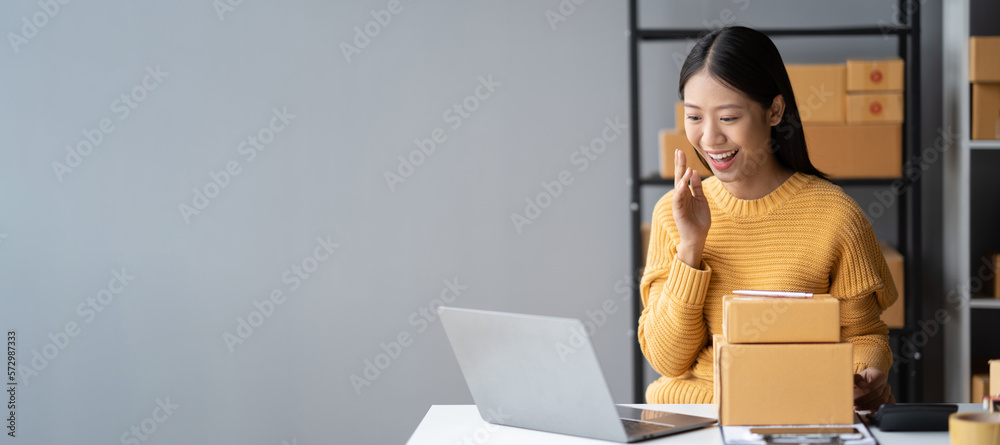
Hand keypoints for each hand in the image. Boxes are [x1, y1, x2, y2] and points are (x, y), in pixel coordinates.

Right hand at [672, 150, 710, 268]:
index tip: (682, 152)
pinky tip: (683, 183)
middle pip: (678, 178)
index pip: (683, 176)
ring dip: (681, 177)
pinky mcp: (678, 212)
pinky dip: (680, 191)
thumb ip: (697, 187)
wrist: (697, 237)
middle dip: (679, 165)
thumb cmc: (699, 220)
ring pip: (678, 187)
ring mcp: (679, 204)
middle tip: (678, 152)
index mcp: (687, 193)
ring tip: (685, 167)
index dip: (682, 164)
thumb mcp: (701, 200)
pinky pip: (678, 200)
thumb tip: (693, 172)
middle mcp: (681, 197)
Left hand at [853, 367, 894, 411]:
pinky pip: (889, 404)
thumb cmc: (859, 380)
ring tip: (859, 407)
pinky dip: (879, 408)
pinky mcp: (889, 399)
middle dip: (866, 399)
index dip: (870, 387)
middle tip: (856, 402)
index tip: (863, 391)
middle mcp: (885, 382)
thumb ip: (856, 379)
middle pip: (878, 393)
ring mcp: (888, 391)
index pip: (878, 379)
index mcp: (878, 373)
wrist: (862, 385)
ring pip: (883, 400)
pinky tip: (870, 410)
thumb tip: (862, 385)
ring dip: (870, 405)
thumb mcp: (855, 377)